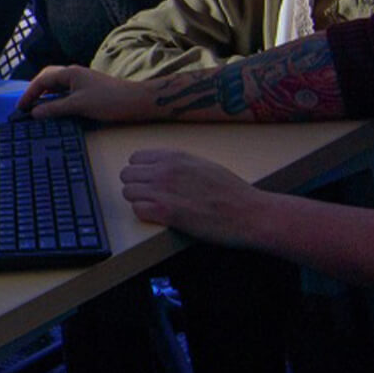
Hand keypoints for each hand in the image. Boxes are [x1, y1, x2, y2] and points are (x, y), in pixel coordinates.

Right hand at [18, 65, 153, 122]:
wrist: (135, 102)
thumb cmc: (108, 100)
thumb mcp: (78, 106)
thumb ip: (55, 109)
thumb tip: (34, 113)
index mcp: (70, 73)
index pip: (42, 80)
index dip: (29, 93)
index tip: (20, 108)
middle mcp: (74, 74)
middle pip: (47, 79)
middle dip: (35, 91)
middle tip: (25, 107)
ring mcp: (81, 82)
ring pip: (57, 86)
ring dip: (45, 96)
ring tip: (36, 110)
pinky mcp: (88, 90)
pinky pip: (65, 92)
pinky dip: (56, 100)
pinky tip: (54, 110)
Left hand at [120, 149, 263, 246]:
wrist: (247, 212)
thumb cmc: (230, 191)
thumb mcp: (202, 165)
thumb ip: (179, 164)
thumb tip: (162, 168)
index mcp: (175, 156)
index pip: (135, 158)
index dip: (140, 171)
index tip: (147, 180)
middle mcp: (165, 170)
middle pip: (126, 174)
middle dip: (135, 186)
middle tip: (149, 196)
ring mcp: (164, 190)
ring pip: (128, 192)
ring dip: (139, 201)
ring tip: (155, 207)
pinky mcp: (165, 213)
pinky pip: (137, 210)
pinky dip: (145, 214)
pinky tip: (160, 216)